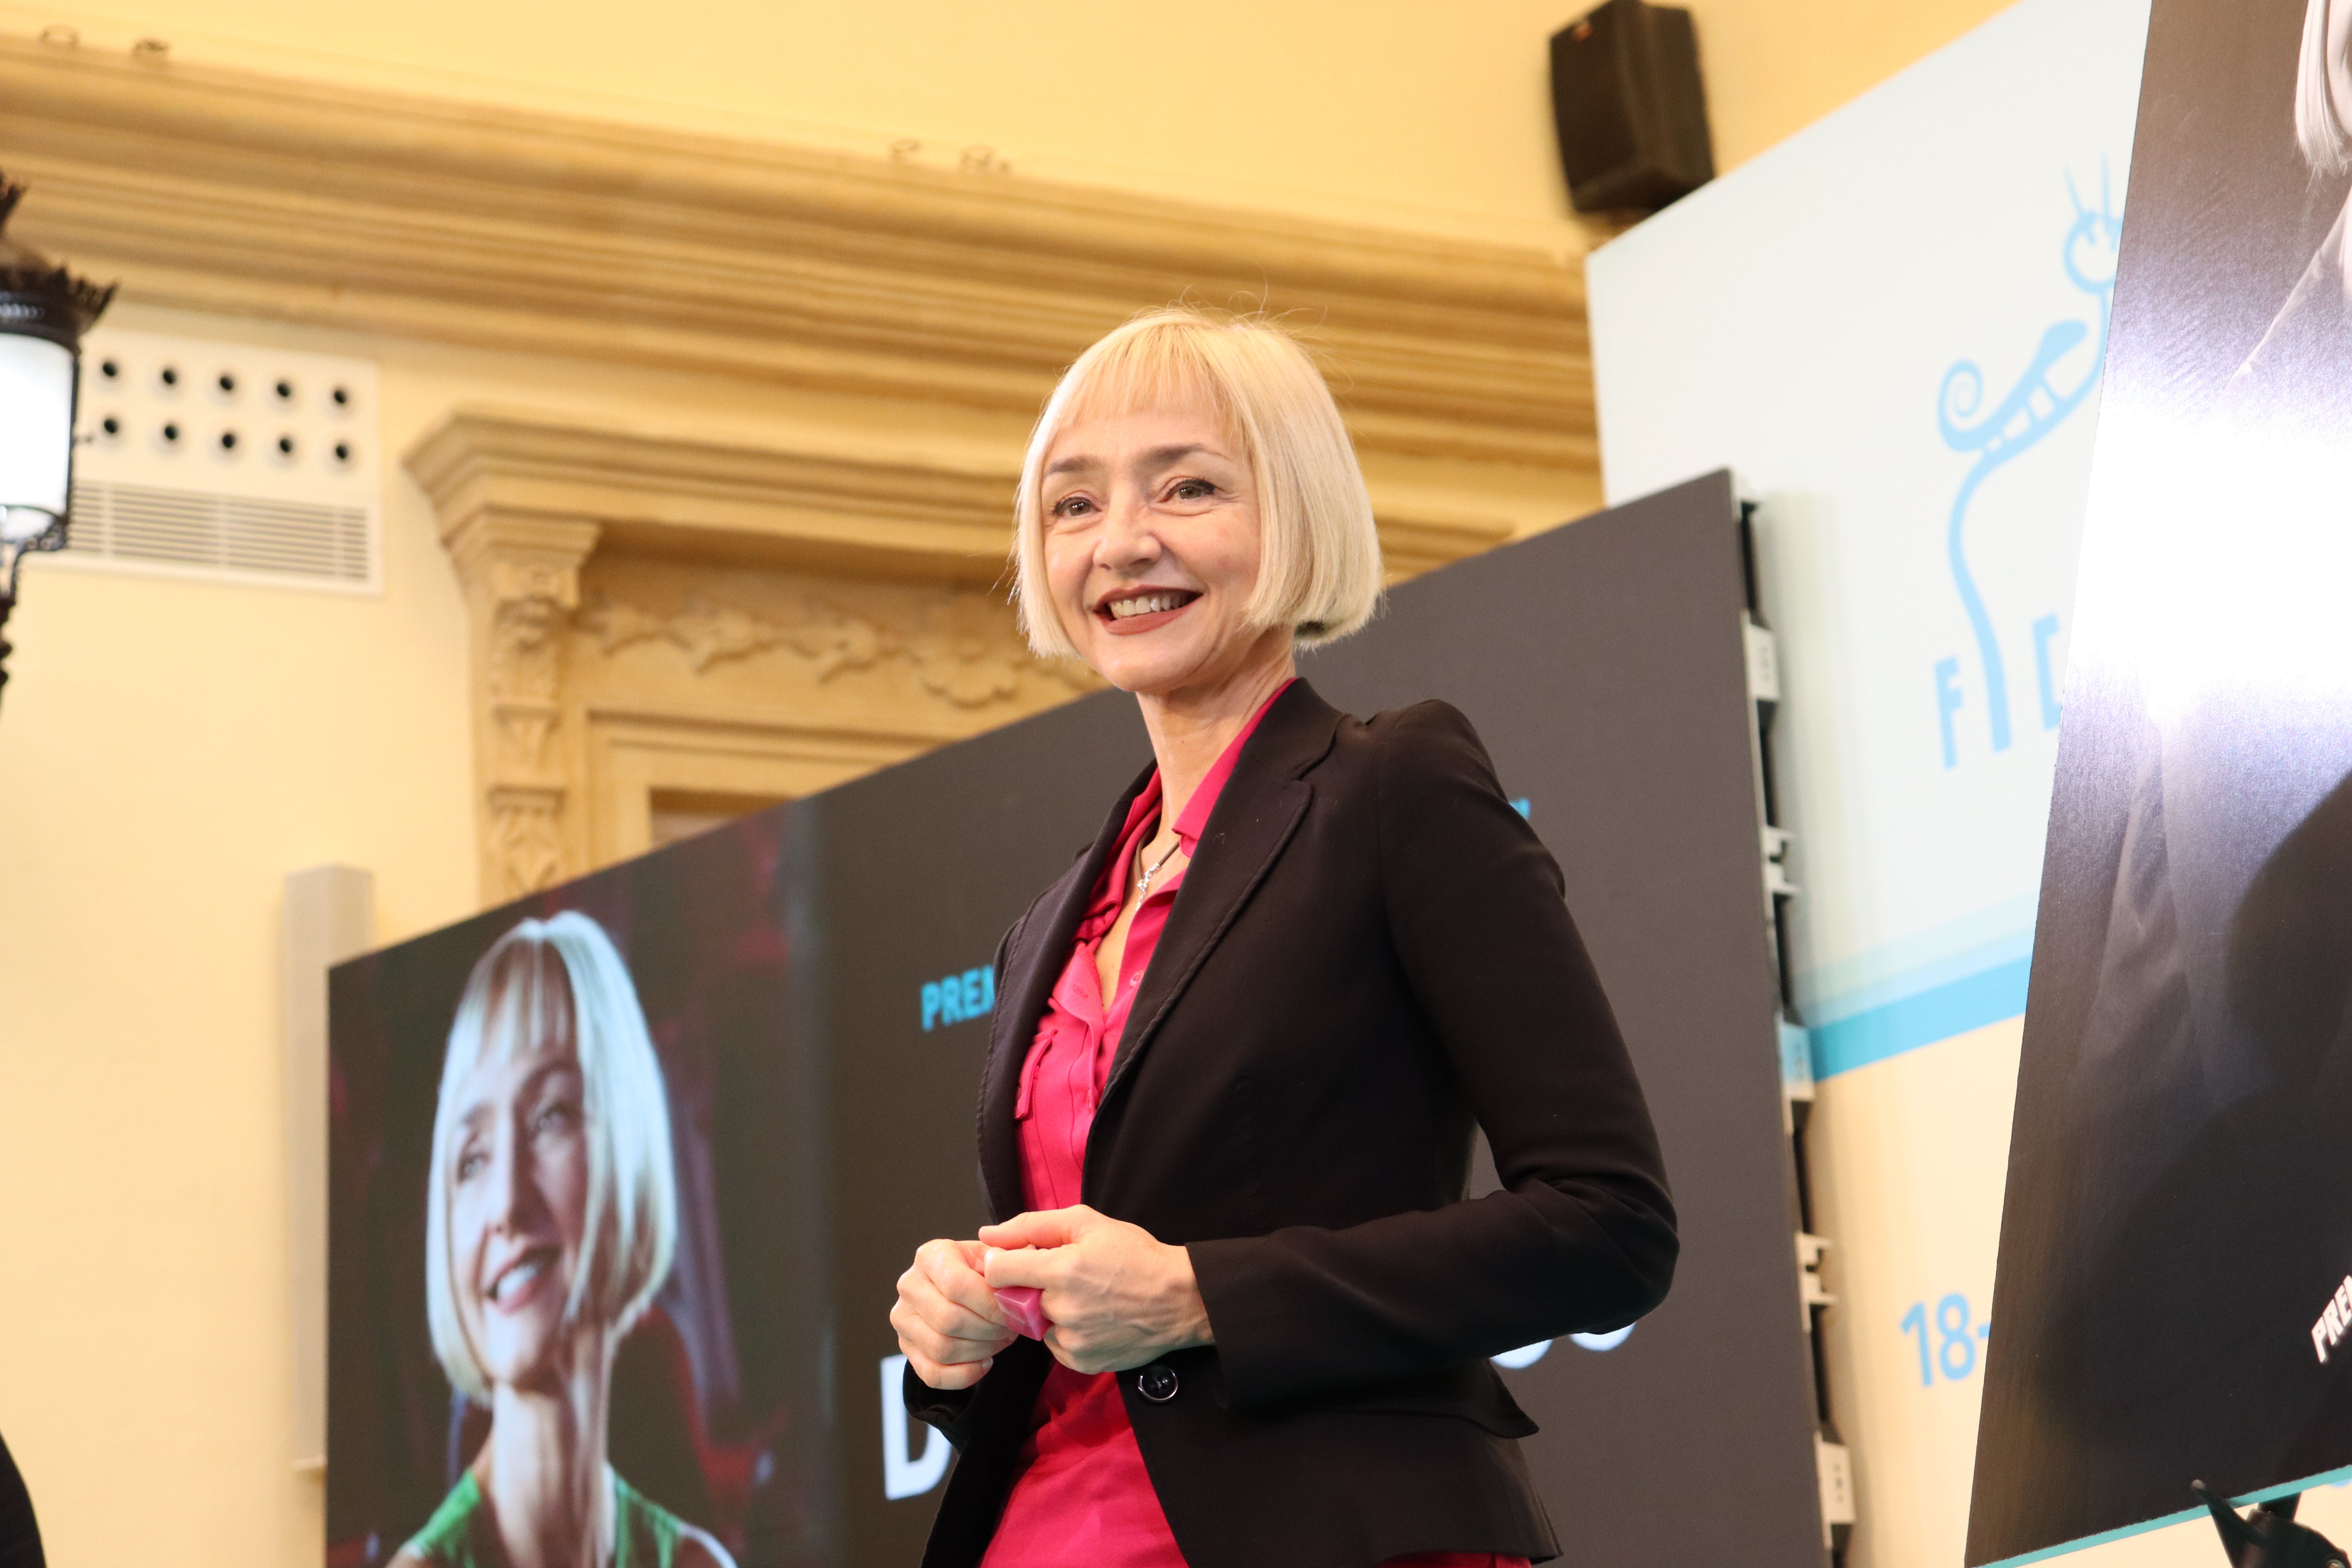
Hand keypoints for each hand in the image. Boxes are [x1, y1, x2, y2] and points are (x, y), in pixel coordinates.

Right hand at [892, 1238, 1017, 1389]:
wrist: (966, 1288)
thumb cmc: (985, 1271)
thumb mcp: (997, 1257)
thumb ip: (1006, 1260)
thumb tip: (1008, 1271)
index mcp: (930, 1256)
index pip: (957, 1285)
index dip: (990, 1304)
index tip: (1015, 1312)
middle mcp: (909, 1285)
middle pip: (948, 1320)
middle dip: (988, 1330)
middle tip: (1011, 1328)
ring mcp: (903, 1319)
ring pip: (941, 1349)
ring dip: (980, 1351)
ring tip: (1000, 1340)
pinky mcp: (906, 1347)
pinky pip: (933, 1374)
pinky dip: (964, 1375)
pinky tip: (985, 1363)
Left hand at [979, 1206, 1212, 1374]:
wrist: (1180, 1299)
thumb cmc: (1135, 1255)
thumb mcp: (1087, 1223)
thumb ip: (1031, 1225)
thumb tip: (987, 1234)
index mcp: (1062, 1269)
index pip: (998, 1271)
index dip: (1003, 1262)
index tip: (1017, 1260)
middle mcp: (1063, 1309)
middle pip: (1014, 1300)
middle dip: (1028, 1287)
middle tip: (1060, 1277)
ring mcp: (1072, 1340)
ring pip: (1033, 1325)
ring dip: (1045, 1311)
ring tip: (1080, 1297)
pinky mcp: (1081, 1362)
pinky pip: (1053, 1346)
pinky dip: (1063, 1332)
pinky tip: (1089, 1318)